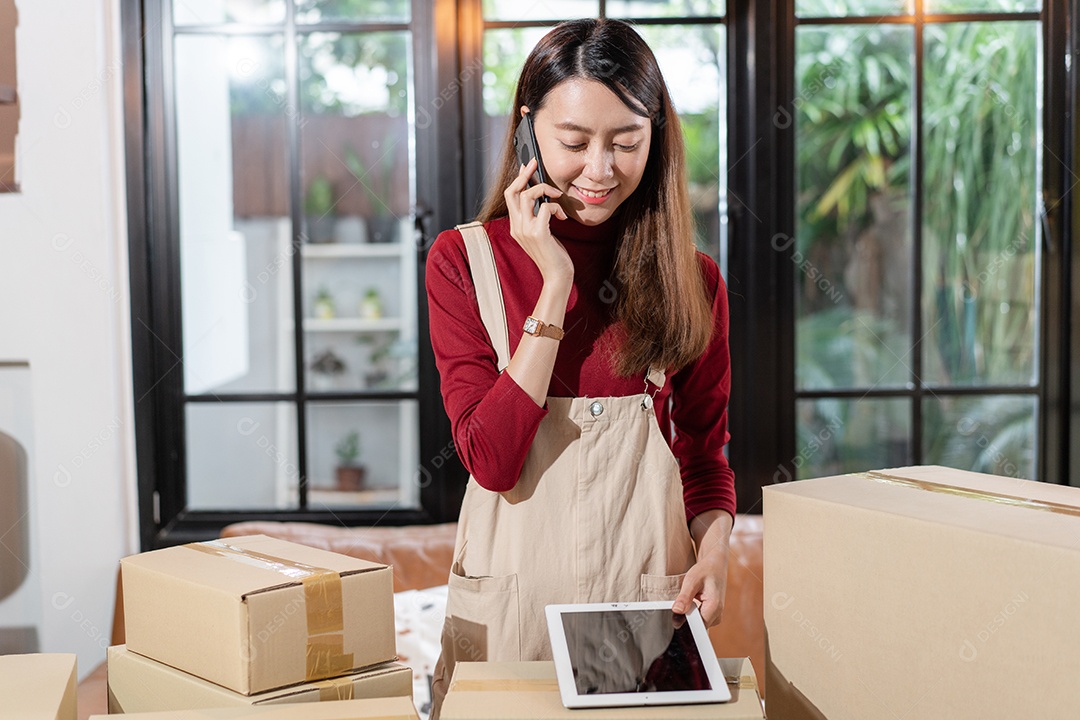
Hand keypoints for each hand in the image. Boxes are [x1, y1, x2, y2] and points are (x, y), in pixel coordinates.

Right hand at [504, 158, 572, 286]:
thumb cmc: (553, 255)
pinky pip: (545, 207)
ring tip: (557, 197)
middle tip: (535, 164)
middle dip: (525, 175)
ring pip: (527, 196)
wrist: (556, 276)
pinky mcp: (538, 233)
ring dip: (545, 190)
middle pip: (512, 192)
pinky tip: (563, 216)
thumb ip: (537, 217)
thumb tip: (543, 197)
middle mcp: (517, 227)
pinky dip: (555, 207)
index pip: (510, 196)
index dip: (518, 179)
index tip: (527, 167)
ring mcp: (525, 230)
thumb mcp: (541, 233)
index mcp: (515, 226)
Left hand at [672, 551, 728, 626]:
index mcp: (714, 607)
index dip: (684, 622)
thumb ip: (684, 597)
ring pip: (697, 624)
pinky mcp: (712, 615)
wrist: (716, 565)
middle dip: (685, 619)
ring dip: (688, 615)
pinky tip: (689, 603)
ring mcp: (716, 616)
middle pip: (696, 627)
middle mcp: (717, 615)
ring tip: (687, 601)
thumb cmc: (705, 570)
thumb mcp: (691, 580)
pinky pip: (699, 620)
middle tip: (680, 604)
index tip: (675, 616)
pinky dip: (691, 614)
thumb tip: (676, 611)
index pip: (697, 627)